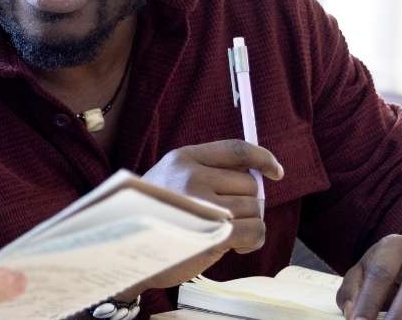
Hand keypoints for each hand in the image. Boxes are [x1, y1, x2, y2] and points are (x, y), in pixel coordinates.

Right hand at [117, 140, 284, 297]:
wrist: (125, 251)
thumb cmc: (155, 217)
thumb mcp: (172, 180)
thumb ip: (206, 172)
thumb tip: (256, 175)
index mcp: (184, 158)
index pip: (236, 149)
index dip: (262, 158)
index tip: (276, 171)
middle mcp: (192, 177)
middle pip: (250, 184)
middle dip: (247, 202)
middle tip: (228, 217)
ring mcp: (202, 204)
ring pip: (255, 208)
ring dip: (249, 223)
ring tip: (225, 232)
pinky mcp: (213, 233)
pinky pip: (255, 230)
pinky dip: (254, 239)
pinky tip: (237, 245)